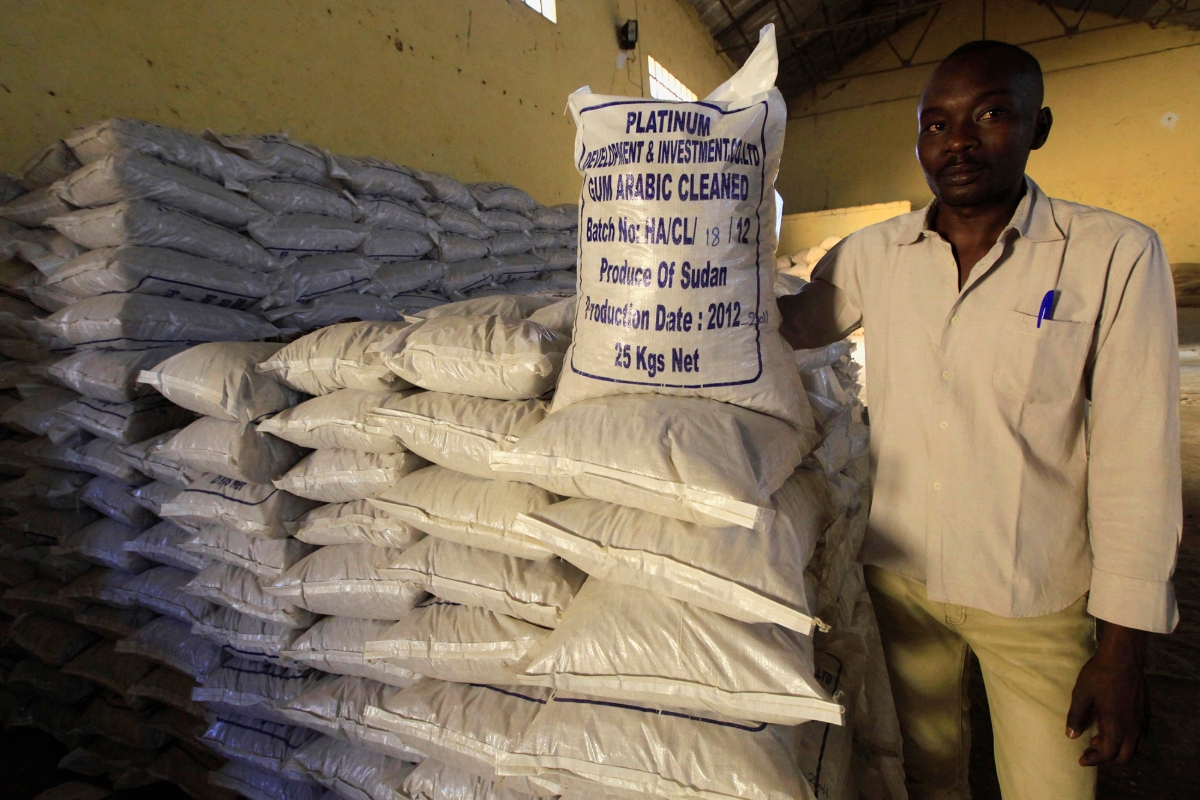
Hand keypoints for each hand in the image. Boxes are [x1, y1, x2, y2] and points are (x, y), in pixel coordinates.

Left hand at [1065, 622, 1146, 765]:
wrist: (1123, 656)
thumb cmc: (1100, 674)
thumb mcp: (1081, 695)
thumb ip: (1076, 717)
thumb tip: (1071, 735)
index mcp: (1117, 725)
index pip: (1109, 754)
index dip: (1094, 760)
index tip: (1081, 759)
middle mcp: (1133, 727)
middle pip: (1124, 756)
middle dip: (1106, 758)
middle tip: (1090, 750)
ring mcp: (1141, 720)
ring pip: (1134, 747)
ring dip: (1118, 749)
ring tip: (1099, 738)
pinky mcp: (1145, 711)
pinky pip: (1141, 735)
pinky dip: (1128, 740)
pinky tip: (1114, 729)